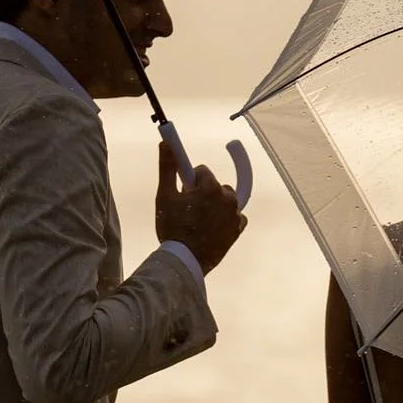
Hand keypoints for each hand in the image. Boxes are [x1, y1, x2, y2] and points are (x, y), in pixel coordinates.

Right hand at [156, 141, 245, 274]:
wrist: (185, 261)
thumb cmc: (173, 228)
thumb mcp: (165, 196)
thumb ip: (167, 167)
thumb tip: (166, 142)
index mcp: (210, 187)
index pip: (202, 171)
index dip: (190, 181)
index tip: (183, 193)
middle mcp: (227, 197)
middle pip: (215, 185)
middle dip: (203, 192)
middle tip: (188, 210)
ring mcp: (235, 214)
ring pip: (226, 199)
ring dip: (215, 204)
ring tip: (198, 221)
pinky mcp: (238, 229)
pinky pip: (235, 216)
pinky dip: (225, 218)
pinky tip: (211, 228)